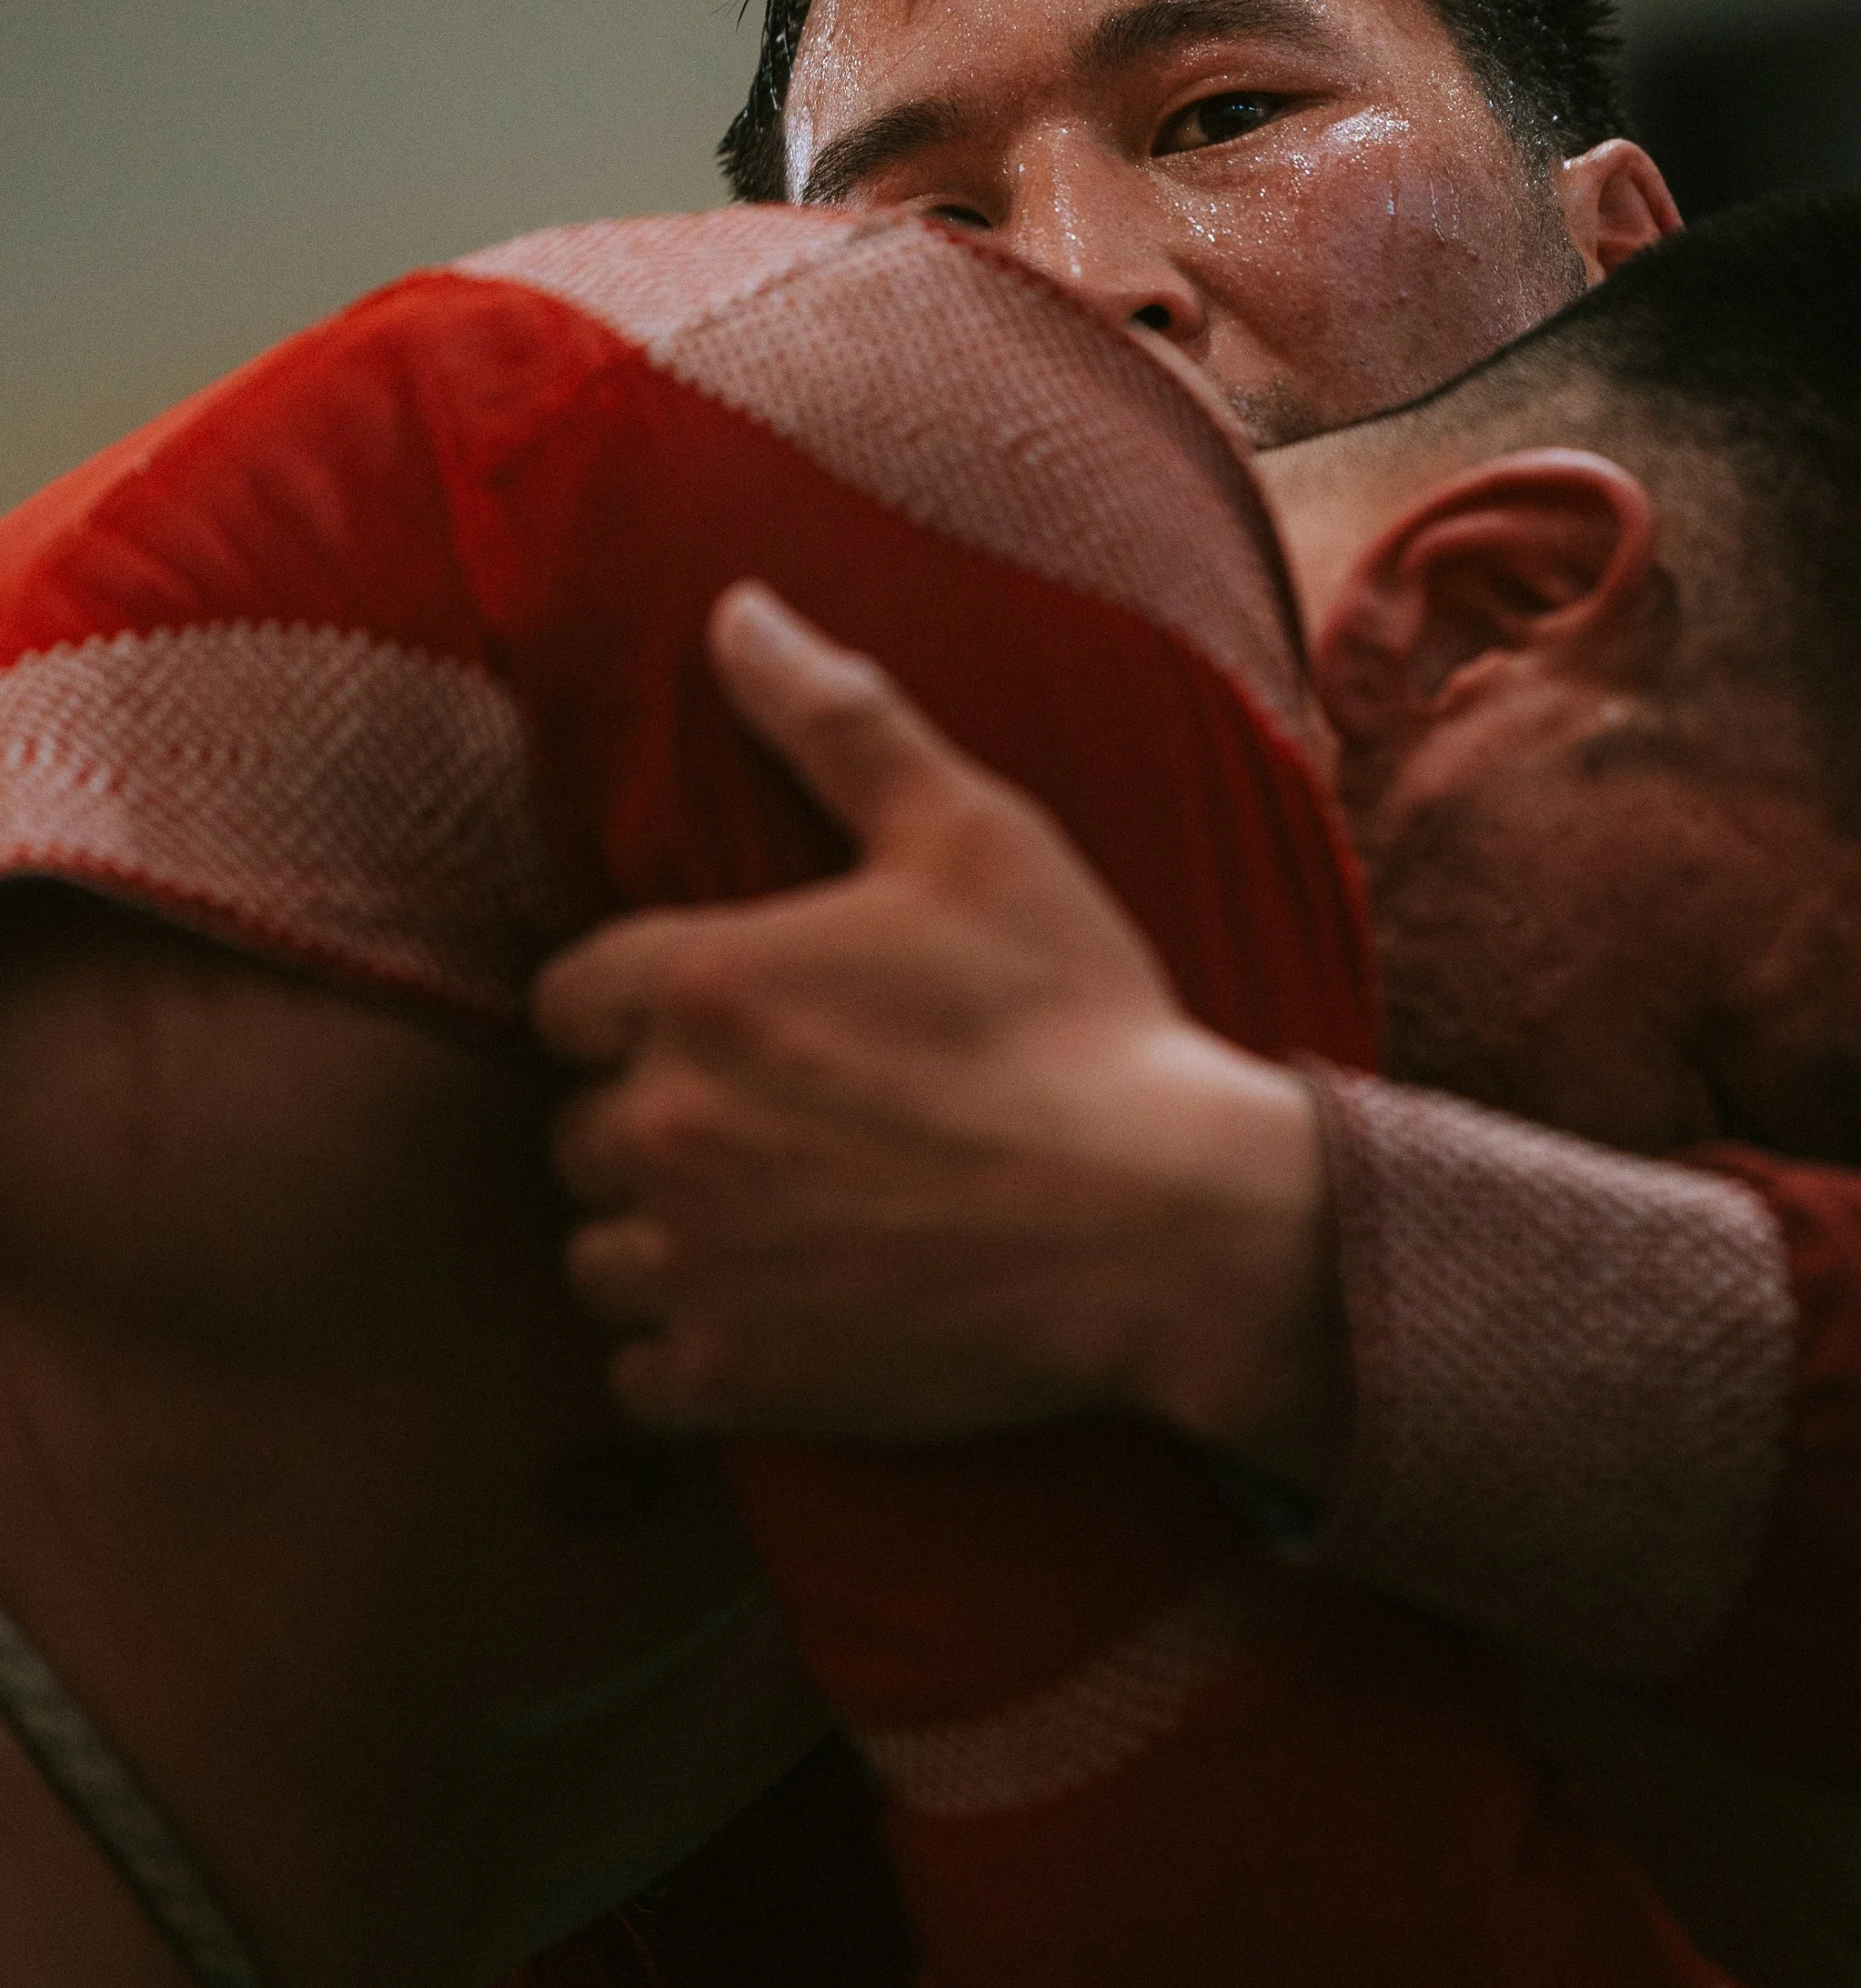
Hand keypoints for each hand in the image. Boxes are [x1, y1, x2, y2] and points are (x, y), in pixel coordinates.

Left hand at [538, 584, 1342, 1473]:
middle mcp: (664, 1122)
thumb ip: (838, 719)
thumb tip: (733, 612)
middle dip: (656, 1121)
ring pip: (597, 1254)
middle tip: (779, 1124)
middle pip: (580, 1129)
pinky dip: (690, 1352)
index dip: (640, 1009)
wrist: (1165, 1221)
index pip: (567, 999)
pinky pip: (639, 1373)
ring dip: (663, 1240)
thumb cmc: (1075, 1016)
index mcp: (696, 982)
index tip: (729, 1026)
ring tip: (776, 1222)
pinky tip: (780, 1315)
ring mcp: (692, 1260)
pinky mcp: (732, 1375)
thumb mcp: (974, 835)